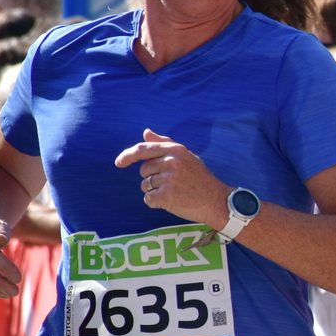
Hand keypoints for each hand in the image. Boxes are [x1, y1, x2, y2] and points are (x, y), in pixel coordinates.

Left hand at [114, 129, 228, 228]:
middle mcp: (171, 162)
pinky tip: (172, 201)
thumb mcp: (186, 156)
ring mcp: (169, 179)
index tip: (118, 163)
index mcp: (175, 150)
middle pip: (143, 170)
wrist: (217, 201)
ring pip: (145, 186)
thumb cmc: (200, 179)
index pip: (143, 149)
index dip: (127, 156)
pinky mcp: (167, 196)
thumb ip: (165, 143)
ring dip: (155, 191)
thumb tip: (145, 132)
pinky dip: (156, 203)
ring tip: (175, 192)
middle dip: (152, 178)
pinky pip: (148, 199)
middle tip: (172, 183)